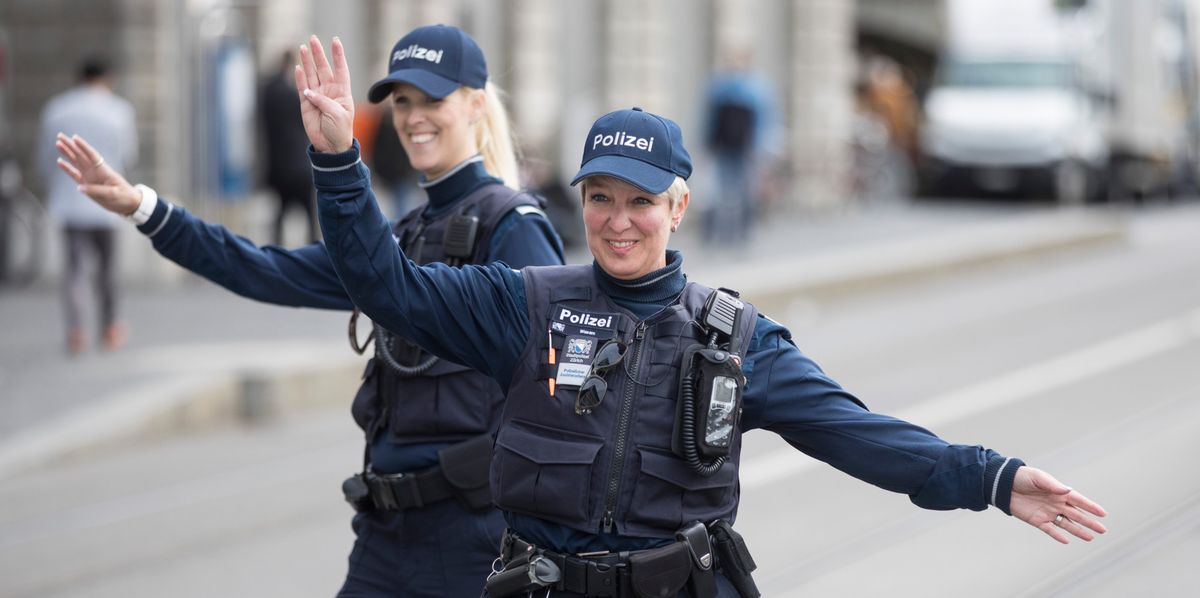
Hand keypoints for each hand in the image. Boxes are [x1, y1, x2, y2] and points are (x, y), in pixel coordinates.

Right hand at [55, 133, 140, 215]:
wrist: (128, 204)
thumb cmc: (123, 196)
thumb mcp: (113, 194)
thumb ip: (97, 190)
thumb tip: (80, 187)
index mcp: (103, 170)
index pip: (91, 155)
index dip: (83, 146)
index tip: (75, 137)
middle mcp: (95, 171)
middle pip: (80, 155)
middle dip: (70, 145)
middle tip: (60, 135)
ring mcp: (90, 177)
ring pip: (76, 162)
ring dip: (67, 153)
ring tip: (58, 144)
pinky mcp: (86, 184)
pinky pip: (74, 174)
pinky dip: (67, 168)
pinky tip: (59, 161)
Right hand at [295, 35, 354, 152]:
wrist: (331, 146)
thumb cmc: (340, 130)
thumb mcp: (337, 115)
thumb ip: (324, 101)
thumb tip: (309, 92)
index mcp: (342, 92)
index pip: (340, 69)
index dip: (338, 55)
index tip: (335, 41)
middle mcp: (329, 91)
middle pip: (323, 68)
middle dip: (318, 54)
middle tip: (313, 39)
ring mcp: (317, 96)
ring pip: (311, 75)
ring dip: (307, 62)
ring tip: (303, 47)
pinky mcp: (306, 104)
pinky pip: (301, 87)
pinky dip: (299, 78)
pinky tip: (298, 67)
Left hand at [1010, 466, 1107, 543]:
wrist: (1003, 484)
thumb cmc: (1022, 477)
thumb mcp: (1038, 478)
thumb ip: (1053, 485)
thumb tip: (1068, 491)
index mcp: (1058, 492)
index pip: (1078, 500)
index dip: (1091, 507)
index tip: (1103, 513)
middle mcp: (1056, 503)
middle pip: (1076, 515)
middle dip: (1089, 522)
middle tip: (1103, 530)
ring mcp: (1047, 512)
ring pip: (1066, 524)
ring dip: (1078, 531)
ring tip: (1091, 538)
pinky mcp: (1036, 520)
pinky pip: (1049, 529)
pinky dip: (1057, 535)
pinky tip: (1067, 541)